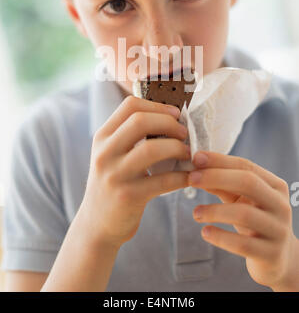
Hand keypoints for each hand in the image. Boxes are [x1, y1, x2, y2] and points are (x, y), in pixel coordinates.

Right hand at [80, 96, 190, 250]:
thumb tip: (170, 117)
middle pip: (140, 121)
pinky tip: (190, 176)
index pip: (130, 105)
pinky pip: (163, 180)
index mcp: (102, 137)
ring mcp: (114, 175)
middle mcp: (104, 152)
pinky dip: (182, 176)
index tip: (175, 113)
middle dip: (169, 123)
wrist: (96, 225)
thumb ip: (131, 136)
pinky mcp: (128, 196)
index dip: (157, 105)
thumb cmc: (114, 184)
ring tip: (188, 153)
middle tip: (184, 133)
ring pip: (151, 149)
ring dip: (177, 148)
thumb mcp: (112, 155)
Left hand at [188, 150, 298, 290]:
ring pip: (244, 213)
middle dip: (216, 177)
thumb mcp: (240, 200)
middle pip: (248, 182)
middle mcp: (280, 205)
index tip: (196, 158)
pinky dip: (220, 237)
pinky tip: (205, 232)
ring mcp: (278, 230)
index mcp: (274, 186)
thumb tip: (196, 169)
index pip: (246, 166)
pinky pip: (242, 244)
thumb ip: (222, 185)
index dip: (219, 161)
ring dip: (214, 210)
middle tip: (191, 179)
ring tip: (195, 213)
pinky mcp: (270, 254)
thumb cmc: (254, 222)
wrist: (278, 259)